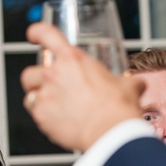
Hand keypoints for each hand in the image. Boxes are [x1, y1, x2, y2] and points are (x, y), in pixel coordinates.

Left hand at [20, 22, 143, 152]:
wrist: (111, 132)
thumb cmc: (118, 108)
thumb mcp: (127, 86)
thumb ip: (128, 81)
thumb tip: (137, 84)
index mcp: (73, 60)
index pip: (46, 35)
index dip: (37, 32)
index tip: (33, 35)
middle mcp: (55, 74)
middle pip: (29, 72)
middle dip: (35, 79)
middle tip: (46, 86)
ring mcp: (46, 95)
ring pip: (29, 94)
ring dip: (37, 98)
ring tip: (51, 106)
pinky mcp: (42, 116)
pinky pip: (35, 114)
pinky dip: (43, 117)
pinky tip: (56, 121)